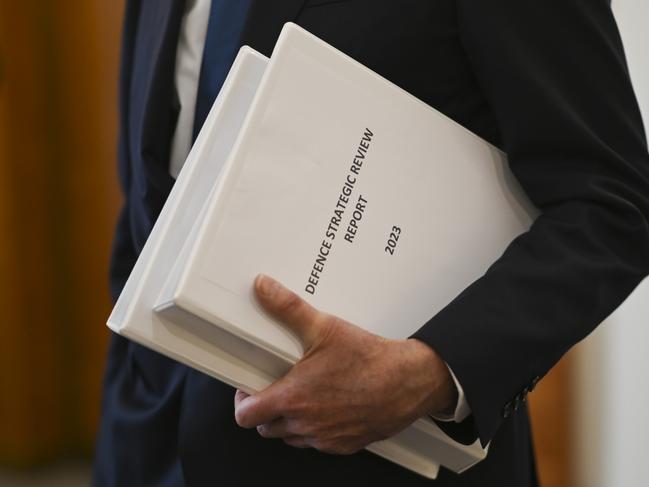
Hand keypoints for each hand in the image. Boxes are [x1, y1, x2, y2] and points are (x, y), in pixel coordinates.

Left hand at [233, 274, 456, 454]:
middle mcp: (306, 424)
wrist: (409, 381)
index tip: (249, 388)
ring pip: (291, 437)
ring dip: (289, 421)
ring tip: (303, 395)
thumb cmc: (369, 359)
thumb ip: (288, 307)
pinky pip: (319, 443)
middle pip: (266, 428)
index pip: (246, 416)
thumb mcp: (325, 327)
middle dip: (266, 410)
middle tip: (277, 387)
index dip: (242, 402)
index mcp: (293, 398)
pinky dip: (315, 429)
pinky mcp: (345, 445)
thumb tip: (263, 287)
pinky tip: (328, 406)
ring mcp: (326, 438)